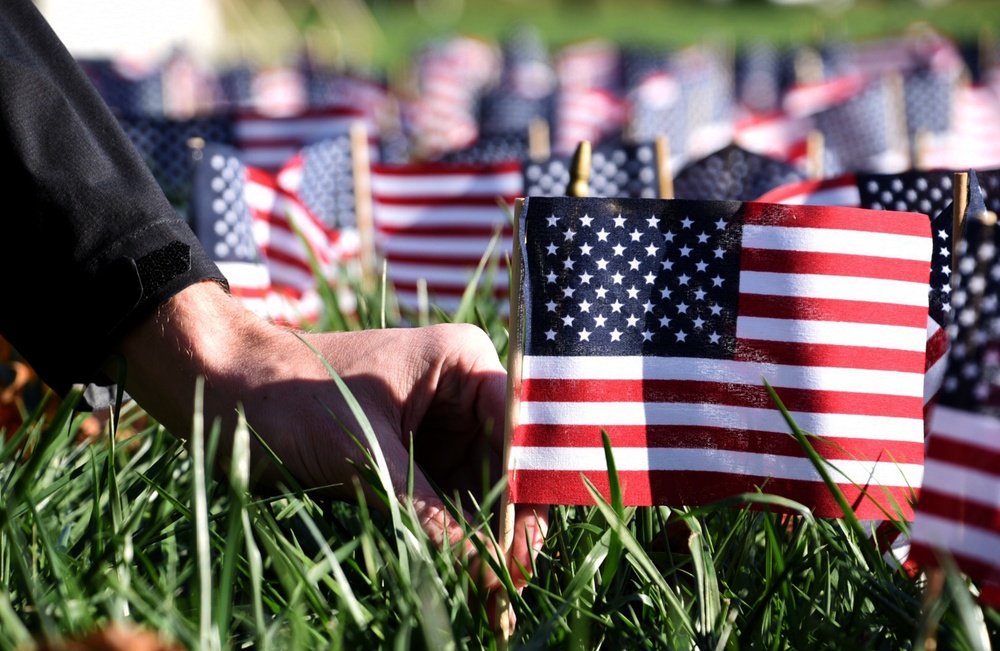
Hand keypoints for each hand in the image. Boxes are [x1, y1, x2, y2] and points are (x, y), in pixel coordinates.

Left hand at [109, 281, 546, 593]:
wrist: (215, 389)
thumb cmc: (287, 395)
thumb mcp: (365, 456)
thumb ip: (430, 515)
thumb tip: (483, 576)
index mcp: (464, 363)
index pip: (521, 432)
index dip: (528, 494)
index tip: (522, 554)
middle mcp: (460, 393)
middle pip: (506, 467)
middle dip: (507, 525)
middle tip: (508, 589)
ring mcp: (436, 428)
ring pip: (479, 492)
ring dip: (481, 540)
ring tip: (490, 595)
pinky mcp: (410, 459)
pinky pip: (445, 503)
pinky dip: (450, 539)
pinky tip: (461, 575)